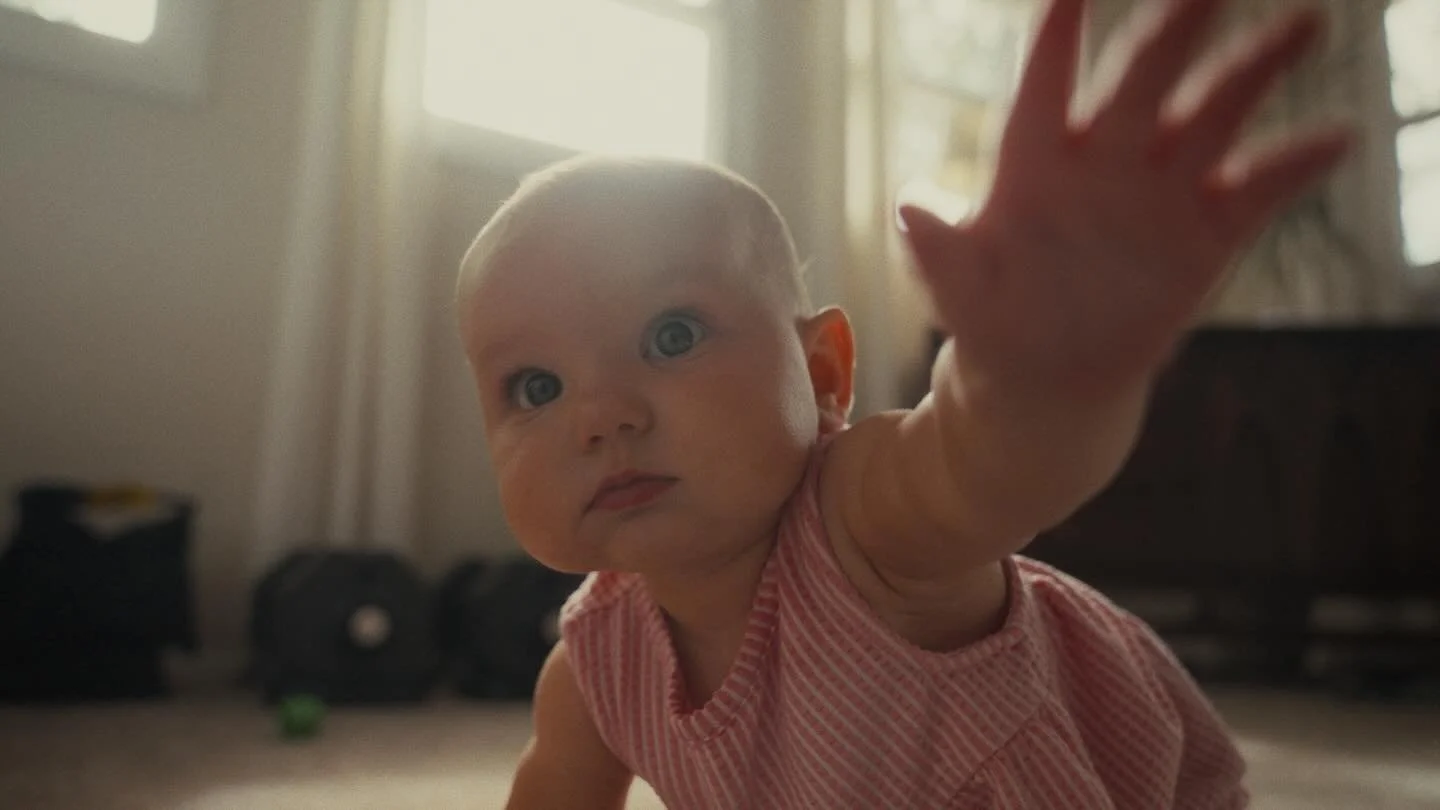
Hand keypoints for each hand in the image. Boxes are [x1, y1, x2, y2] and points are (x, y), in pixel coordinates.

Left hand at [900, 0, 1352, 400]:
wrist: (1048, 375)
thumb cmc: (992, 320)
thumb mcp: (958, 292)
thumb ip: (938, 252)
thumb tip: (907, 211)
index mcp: (1033, 161)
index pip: (1045, 82)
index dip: (1056, 35)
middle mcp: (1103, 158)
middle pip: (1142, 79)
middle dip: (1173, 31)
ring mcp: (1159, 190)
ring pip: (1210, 114)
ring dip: (1253, 71)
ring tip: (1301, 27)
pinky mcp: (1206, 232)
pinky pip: (1256, 189)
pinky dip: (1294, 165)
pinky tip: (1336, 139)